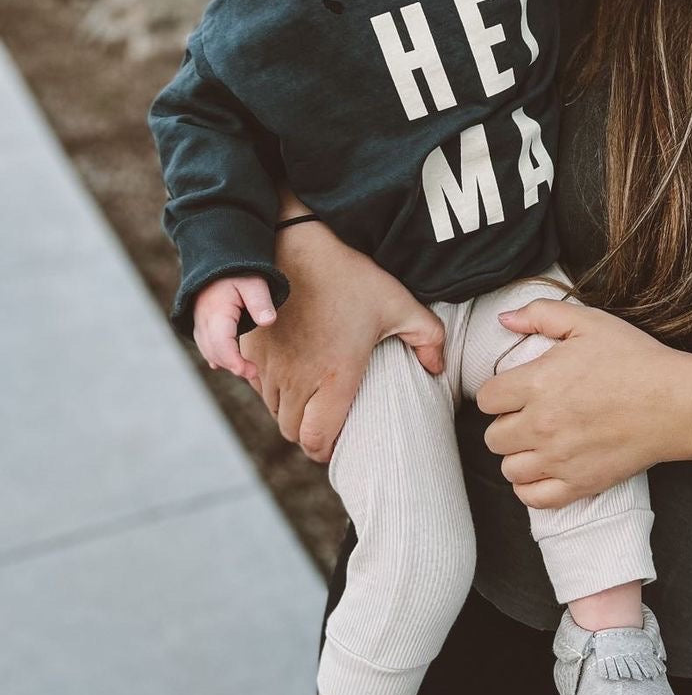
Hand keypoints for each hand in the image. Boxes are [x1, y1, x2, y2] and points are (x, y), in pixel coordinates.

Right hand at [194, 275, 276, 379]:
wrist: (216, 260)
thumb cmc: (238, 272)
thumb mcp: (253, 283)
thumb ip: (260, 302)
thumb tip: (268, 321)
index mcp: (216, 312)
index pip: (221, 343)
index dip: (233, 361)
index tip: (248, 371)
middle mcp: (203, 321)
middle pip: (214, 351)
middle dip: (232, 365)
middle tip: (254, 373)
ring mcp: (199, 323)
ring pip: (208, 350)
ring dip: (225, 362)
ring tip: (246, 370)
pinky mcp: (202, 323)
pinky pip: (205, 344)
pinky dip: (215, 355)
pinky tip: (223, 364)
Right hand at [241, 223, 445, 461]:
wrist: (299, 245)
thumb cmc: (352, 276)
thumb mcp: (400, 304)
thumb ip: (428, 338)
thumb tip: (436, 369)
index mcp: (334, 376)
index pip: (316, 440)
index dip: (326, 449)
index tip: (338, 441)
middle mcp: (296, 378)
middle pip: (292, 432)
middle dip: (310, 434)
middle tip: (328, 422)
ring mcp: (270, 365)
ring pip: (274, 411)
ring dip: (291, 413)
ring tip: (313, 401)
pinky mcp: (251, 350)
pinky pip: (257, 386)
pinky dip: (272, 390)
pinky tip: (292, 376)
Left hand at [477, 299, 691, 508]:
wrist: (676, 403)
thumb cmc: (635, 359)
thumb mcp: (588, 322)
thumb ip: (540, 313)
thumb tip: (503, 319)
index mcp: (538, 383)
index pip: (486, 399)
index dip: (498, 393)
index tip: (515, 391)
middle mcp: (542, 425)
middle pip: (493, 437)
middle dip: (506, 424)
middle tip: (529, 415)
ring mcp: (559, 459)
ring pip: (509, 469)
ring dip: (518, 455)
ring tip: (538, 442)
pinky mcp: (579, 484)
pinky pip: (533, 498)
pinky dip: (532, 487)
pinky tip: (545, 468)